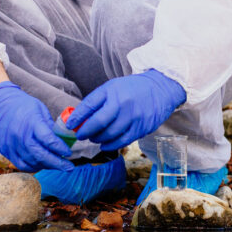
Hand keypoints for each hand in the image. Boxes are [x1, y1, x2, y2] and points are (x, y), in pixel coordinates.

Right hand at [0, 82, 74, 172]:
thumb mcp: (40, 109)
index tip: (68, 152)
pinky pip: (21, 164)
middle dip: (57, 163)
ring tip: (56, 165)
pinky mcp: (5, 150)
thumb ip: (50, 126)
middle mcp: (20, 135)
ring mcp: (11, 144)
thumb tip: (63, 140)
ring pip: (32, 162)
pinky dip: (33, 167)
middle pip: (41, 155)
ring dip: (47, 166)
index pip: (48, 140)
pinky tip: (42, 165)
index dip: (60, 148)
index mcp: (31, 122)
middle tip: (69, 167)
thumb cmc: (21, 105)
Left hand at [67, 70, 186, 150]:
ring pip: (110, 134)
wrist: (160, 88)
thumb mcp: (113, 87)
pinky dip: (111, 145)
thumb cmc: (132, 89)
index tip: (70, 125)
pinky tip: (105, 144)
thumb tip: (79, 118)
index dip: (77, 117)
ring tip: (94, 138)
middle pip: (98, 122)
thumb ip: (97, 101)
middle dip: (86, 131)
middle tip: (81, 135)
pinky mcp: (142, 128)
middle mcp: (122, 103)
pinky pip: (122, 141)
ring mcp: (133, 117)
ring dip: (98, 139)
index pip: (89, 105)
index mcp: (112, 90)